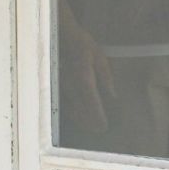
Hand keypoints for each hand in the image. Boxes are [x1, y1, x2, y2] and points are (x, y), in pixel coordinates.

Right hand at [58, 19, 114, 134]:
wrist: (61, 38)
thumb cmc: (83, 47)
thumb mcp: (99, 57)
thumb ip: (105, 77)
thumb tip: (112, 95)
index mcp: (82, 74)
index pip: (90, 97)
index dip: (96, 112)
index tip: (103, 125)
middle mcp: (69, 82)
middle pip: (78, 107)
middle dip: (89, 121)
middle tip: (100, 131)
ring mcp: (60, 86)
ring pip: (69, 108)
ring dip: (80, 120)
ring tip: (91, 128)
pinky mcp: (55, 87)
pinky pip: (63, 104)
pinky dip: (72, 114)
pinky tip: (79, 119)